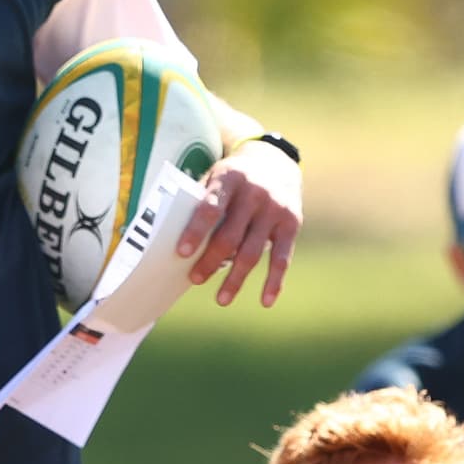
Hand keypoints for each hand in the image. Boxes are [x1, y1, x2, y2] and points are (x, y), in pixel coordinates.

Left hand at [182, 137, 301, 307]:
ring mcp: (275, 209)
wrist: (274, 162)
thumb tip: (172, 244)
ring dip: (236, 279)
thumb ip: (199, 204)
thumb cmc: (232, 179)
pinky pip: (281, 258)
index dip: (195, 231)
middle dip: (210, 261)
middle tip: (194, 279)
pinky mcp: (291, 224)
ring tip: (221, 299)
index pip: (210, 208)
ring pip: (253, 252)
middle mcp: (255, 193)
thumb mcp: (215, 178)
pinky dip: (274, 282)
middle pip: (230, 236)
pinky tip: (265, 301)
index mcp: (230, 178)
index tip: (182, 252)